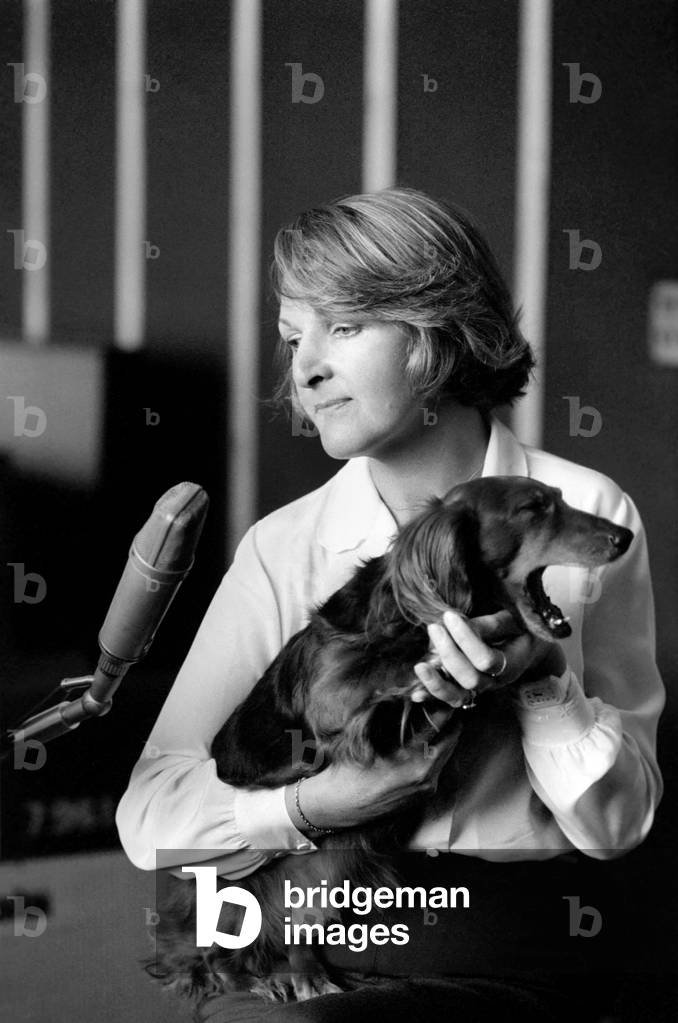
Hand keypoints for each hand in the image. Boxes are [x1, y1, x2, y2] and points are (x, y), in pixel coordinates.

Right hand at [287, 709, 462, 832]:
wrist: (341, 804)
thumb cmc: (350, 768)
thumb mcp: (368, 737)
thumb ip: (389, 715)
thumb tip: (402, 692)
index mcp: (413, 760)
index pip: (441, 724)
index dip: (442, 704)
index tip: (439, 692)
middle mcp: (426, 776)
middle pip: (452, 738)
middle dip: (449, 719)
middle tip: (441, 702)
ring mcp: (427, 787)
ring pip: (447, 752)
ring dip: (444, 735)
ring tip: (433, 718)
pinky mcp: (425, 795)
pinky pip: (438, 767)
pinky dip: (435, 751)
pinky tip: (423, 741)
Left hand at [411, 609, 565, 707]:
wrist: (529, 648)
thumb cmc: (520, 629)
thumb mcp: (513, 622)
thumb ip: (490, 624)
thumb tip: (462, 623)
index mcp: (511, 665)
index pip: (486, 659)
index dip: (465, 638)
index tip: (449, 616)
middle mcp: (496, 682)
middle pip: (470, 679)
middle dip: (448, 653)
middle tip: (434, 628)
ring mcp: (481, 690)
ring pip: (458, 696)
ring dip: (436, 682)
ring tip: (419, 666)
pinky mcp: (468, 691)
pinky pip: (450, 698)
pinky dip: (432, 696)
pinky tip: (416, 694)